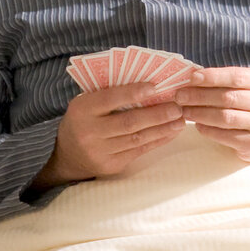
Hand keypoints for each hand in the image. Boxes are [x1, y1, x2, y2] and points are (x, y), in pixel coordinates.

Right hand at [36, 83, 185, 186]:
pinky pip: (139, 151)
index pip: (110, 99)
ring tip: (180, 119)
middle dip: (156, 114)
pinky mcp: (111, 165)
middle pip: (128, 122)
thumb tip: (148, 85)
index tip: (155, 86)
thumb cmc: (84, 120)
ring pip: (137, 138)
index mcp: (82, 110)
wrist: (69, 156)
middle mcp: (89, 132)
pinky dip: (157, 140)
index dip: (133, 93)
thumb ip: (108, 94)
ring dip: (162, 129)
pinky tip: (171, 132)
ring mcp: (100, 152)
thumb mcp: (86, 103)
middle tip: (178, 106)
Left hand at [176, 66, 249, 167]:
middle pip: (227, 97)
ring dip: (200, 113)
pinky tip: (197, 125)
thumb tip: (191, 78)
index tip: (191, 77)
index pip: (236, 77)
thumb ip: (223, 81)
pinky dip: (208, 130)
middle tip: (180, 96)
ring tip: (184, 111)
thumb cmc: (248, 105)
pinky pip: (225, 136)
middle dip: (199, 96)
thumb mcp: (244, 88)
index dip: (212, 77)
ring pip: (225, 117)